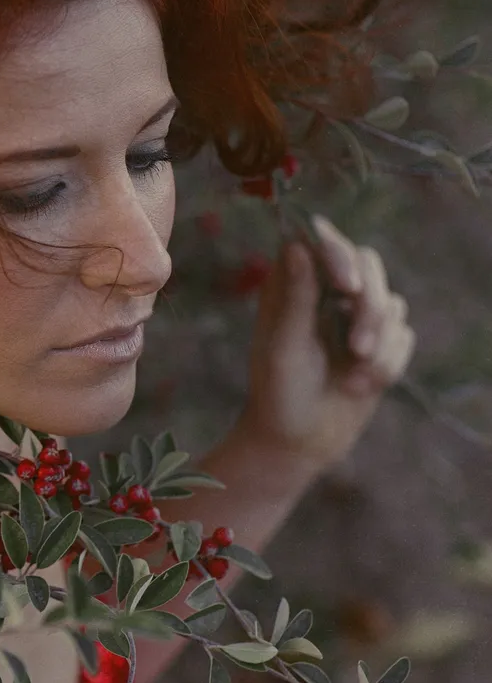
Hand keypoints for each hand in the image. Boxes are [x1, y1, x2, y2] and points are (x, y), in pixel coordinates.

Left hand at [238, 214, 415, 468]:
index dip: (338, 252)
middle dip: (369, 309)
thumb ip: (295, 297)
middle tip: (357, 349)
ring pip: (391, 303)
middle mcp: (324, 292)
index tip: (347, 286)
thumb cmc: (279, 393)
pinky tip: (361, 386)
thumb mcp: (283, 346)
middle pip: (367, 265)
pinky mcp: (379, 341)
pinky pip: (404, 336)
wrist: (299, 442)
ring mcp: (353, 316)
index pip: (318, 240)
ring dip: (379, 345)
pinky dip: (387, 363)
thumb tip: (295, 246)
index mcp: (290, 286)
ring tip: (353, 379)